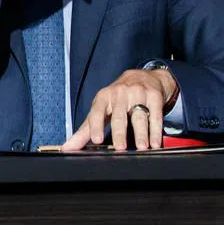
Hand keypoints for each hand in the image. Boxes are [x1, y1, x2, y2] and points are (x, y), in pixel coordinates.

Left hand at [62, 68, 179, 150]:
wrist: (142, 76)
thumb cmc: (116, 97)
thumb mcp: (101, 108)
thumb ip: (85, 129)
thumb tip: (67, 147)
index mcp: (103, 97)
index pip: (97, 112)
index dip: (96, 126)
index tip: (97, 139)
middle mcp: (119, 94)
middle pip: (119, 115)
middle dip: (119, 132)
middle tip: (120, 148)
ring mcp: (138, 94)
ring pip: (139, 116)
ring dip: (141, 133)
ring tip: (142, 147)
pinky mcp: (154, 96)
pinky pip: (156, 115)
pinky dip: (156, 130)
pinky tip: (156, 143)